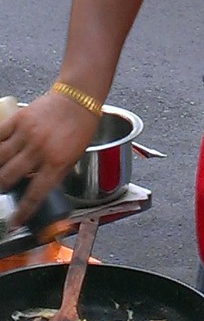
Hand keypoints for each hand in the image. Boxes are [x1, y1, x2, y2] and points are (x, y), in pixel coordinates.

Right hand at [0, 93, 99, 225]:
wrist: (78, 98)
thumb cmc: (79, 127)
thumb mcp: (74, 157)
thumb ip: (55, 174)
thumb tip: (38, 192)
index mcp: (57, 161)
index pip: (35, 194)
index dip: (22, 212)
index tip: (14, 222)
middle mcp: (40, 149)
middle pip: (9, 177)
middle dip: (2, 189)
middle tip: (3, 191)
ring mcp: (27, 133)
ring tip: (1, 175)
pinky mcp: (19, 119)